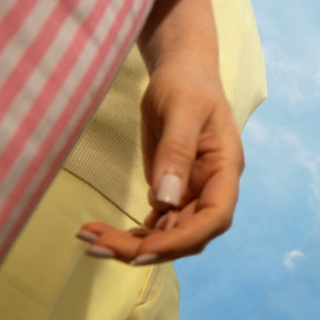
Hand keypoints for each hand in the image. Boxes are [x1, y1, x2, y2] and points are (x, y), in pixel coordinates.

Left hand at [76, 0, 243, 263]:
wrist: (183, 71)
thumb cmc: (188, 84)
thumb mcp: (182, 111)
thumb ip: (177, 153)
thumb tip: (167, 200)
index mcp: (226, 168)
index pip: (214, 217)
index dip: (182, 239)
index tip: (142, 249)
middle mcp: (214, 186)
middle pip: (190, 232)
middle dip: (150, 247)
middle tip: (100, 246)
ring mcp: (195, 190)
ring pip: (171, 232)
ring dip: (135, 244)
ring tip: (92, 240)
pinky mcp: (175, 190)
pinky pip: (158, 222)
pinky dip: (133, 233)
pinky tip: (104, 233)